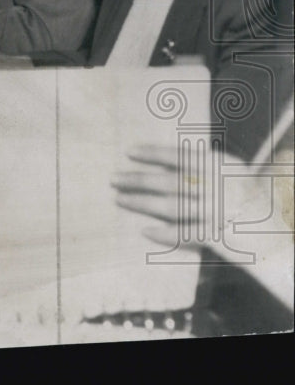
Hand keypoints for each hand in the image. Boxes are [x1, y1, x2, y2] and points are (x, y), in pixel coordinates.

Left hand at [110, 144, 290, 271]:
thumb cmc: (255, 204)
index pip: (181, 155)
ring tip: (120, 200)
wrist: (283, 239)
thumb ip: (206, 171)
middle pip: (170, 181)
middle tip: (114, 178)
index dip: (153, 153)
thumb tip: (165, 167)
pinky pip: (185, 233)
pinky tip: (146, 231)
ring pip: (171, 205)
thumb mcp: (236, 178)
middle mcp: (222, 185)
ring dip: (142, 203)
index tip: (130, 152)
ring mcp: (221, 210)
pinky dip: (164, 233)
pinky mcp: (221, 235)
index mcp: (226, 166)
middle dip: (138, 179)